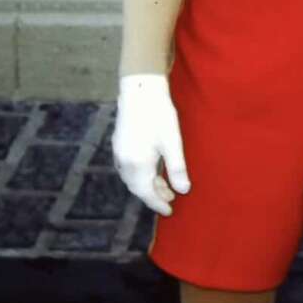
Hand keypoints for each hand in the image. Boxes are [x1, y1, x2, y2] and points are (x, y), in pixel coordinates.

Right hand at [112, 73, 190, 215]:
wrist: (140, 90)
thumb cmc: (159, 114)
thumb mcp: (173, 141)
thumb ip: (177, 167)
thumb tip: (184, 190)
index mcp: (137, 164)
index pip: (146, 193)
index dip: (158, 203)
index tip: (169, 212)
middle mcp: (124, 162)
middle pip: (138, 187)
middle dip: (154, 195)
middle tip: (170, 199)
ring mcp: (119, 153)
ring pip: (132, 178)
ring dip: (147, 185)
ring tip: (165, 186)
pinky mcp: (119, 144)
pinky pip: (129, 168)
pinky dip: (141, 175)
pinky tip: (152, 170)